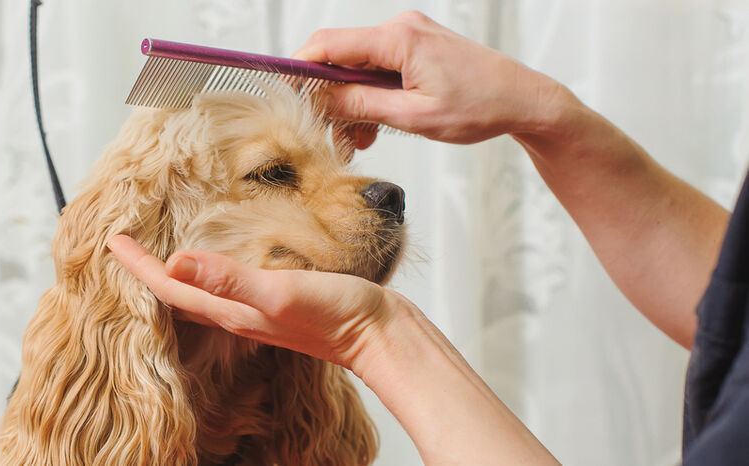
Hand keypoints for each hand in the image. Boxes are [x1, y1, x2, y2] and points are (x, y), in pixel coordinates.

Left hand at [106, 235, 393, 370]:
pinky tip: (217, 264)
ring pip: (201, 292)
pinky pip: (228, 288)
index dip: (138, 264)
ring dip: (175, 273)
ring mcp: (256, 310)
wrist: (382, 335)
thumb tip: (176, 260)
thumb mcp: (279, 292)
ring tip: (156, 254)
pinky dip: (210, 272)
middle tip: (123, 247)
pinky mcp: (278, 302)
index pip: (170, 285)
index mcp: (230, 310)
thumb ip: (229, 278)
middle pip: (177, 293)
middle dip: (146, 271)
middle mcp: (237, 313)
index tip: (111, 240)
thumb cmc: (336, 315)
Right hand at [293, 10, 570, 144]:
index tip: (285, 96)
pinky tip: (373, 127)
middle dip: (329, 98)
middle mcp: (401, 29)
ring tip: (358, 140)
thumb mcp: (415, 117)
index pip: (329, 45)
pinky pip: (378, 70)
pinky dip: (370, 97)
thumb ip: (363, 106)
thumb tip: (322, 100)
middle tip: (328, 134)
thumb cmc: (481, 107)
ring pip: (358, 68)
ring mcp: (409, 36)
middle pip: (340, 57)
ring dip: (351, 103)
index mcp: (399, 39)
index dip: (300, 70)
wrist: (524, 100)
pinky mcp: (416, 48)